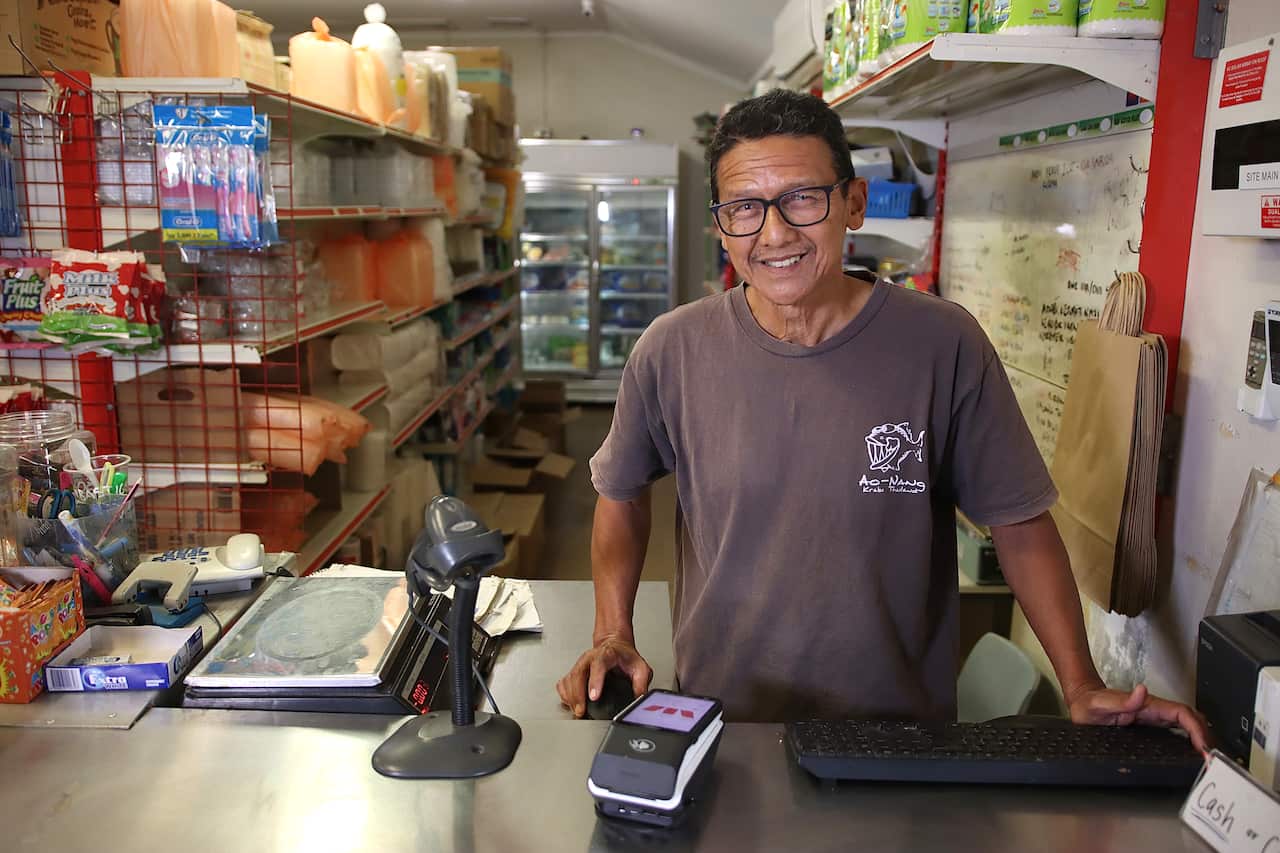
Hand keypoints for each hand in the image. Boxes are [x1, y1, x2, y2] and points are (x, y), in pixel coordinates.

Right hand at [556, 636, 652, 718]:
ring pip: (569, 679)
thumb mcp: (640, 667)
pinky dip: (565, 695)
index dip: (595, 682)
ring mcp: (580, 664)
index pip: (598, 665)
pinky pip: (564, 683)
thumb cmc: (625, 657)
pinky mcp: (574, 672)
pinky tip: (572, 703)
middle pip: (578, 674)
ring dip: (571, 697)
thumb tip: (640, 698)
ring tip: (578, 711)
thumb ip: (641, 682)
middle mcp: (589, 658)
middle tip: (581, 710)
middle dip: (577, 694)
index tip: (593, 697)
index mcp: (606, 654)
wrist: (614, 646)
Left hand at [1066, 682, 1211, 754]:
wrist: (1082, 700)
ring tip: (1209, 758)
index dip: (1197, 729)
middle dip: (1206, 736)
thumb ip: (1121, 699)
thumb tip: (1141, 691)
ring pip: (1188, 725)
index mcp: (1149, 705)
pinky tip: (1193, 753)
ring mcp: (1155, 717)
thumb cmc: (1090, 702)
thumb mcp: (1101, 703)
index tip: (1203, 747)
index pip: (1182, 714)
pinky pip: (1178, 731)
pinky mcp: (1152, 724)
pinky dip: (1190, 741)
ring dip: (1201, 739)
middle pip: (1191, 719)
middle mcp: (1155, 710)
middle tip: (1212, 758)